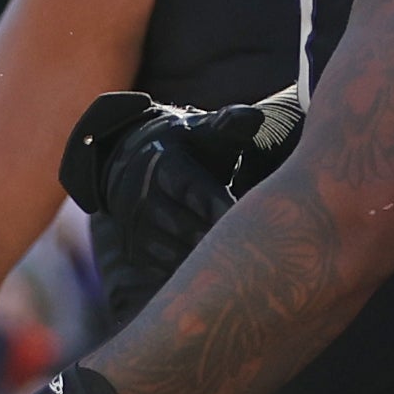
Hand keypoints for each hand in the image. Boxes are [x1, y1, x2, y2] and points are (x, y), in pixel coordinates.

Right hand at [61, 90, 298, 318]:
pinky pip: (166, 272)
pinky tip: (220, 275)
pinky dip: (191, 276)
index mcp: (163, 165)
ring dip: (207, 263)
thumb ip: (230, 123)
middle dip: (221, 240)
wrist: (138, 162)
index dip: (223, 208)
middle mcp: (141, 198)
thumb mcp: (206, 131)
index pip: (195, 191)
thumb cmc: (190, 148)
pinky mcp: (134, 252)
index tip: (253, 220)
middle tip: (259, 252)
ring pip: (177, 256)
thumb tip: (253, 118)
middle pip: (188, 230)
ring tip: (243, 267)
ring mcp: (134, 228)